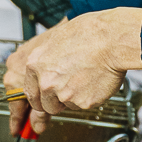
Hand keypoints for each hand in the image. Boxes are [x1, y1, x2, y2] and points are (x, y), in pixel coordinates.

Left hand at [3, 10, 141, 134]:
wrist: (111, 40)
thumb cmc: (90, 34)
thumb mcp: (57, 40)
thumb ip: (46, 61)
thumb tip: (44, 71)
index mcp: (36, 65)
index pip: (30, 93)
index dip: (41, 97)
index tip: (45, 100)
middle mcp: (46, 82)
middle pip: (45, 105)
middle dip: (56, 101)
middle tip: (71, 87)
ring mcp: (63, 94)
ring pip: (65, 106)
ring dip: (73, 99)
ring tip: (85, 78)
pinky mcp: (81, 103)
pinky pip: (82, 106)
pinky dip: (89, 97)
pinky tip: (94, 81)